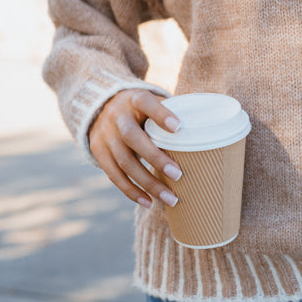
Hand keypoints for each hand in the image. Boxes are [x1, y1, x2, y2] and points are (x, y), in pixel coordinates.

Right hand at [88, 89, 182, 208]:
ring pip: (124, 162)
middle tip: (178, 175)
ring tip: (170, 198)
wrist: (101, 106)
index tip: (178, 127)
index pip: (145, 103)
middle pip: (132, 137)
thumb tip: (204, 129)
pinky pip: (114, 175)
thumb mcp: (152, 101)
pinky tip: (149, 202)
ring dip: (148, 183)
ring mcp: (105, 135)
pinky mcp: (98, 152)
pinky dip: (131, 191)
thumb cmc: (142, 108)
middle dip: (155, 158)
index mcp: (134, 99)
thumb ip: (172, 111)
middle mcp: (116, 116)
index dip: (160, 114)